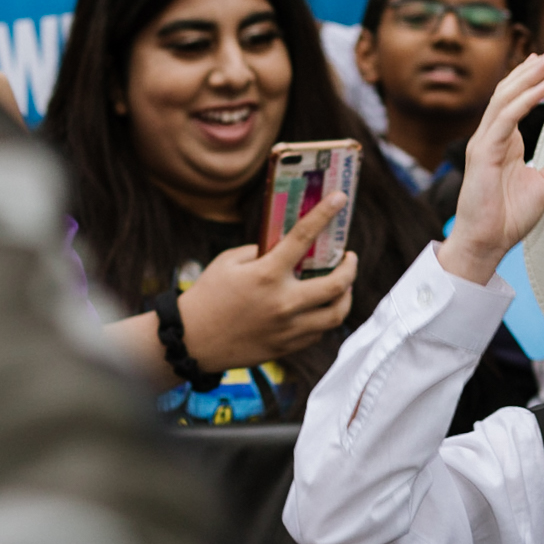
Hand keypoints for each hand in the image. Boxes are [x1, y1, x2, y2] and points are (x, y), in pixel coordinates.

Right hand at [179, 194, 358, 367]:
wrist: (192, 342)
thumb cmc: (207, 296)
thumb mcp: (228, 263)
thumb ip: (260, 251)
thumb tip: (287, 247)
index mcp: (266, 274)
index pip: (303, 236)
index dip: (325, 213)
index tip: (341, 197)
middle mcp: (283, 302)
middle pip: (338, 284)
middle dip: (350, 267)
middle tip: (349, 258)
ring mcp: (288, 328)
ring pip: (336, 313)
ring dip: (346, 296)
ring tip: (343, 285)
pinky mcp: (287, 347)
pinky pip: (320, 331)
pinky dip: (325, 316)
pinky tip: (320, 307)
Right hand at [439, 50, 543, 284]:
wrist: (487, 242)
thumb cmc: (508, 217)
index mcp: (504, 142)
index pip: (515, 101)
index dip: (531, 79)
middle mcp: (492, 138)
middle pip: (509, 93)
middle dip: (530, 71)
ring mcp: (484, 144)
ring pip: (504, 101)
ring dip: (527, 79)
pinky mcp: (482, 154)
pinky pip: (503, 121)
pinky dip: (522, 103)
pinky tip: (539, 90)